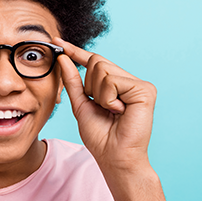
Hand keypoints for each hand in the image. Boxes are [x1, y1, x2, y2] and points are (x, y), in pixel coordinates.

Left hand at [55, 38, 156, 172]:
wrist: (115, 158)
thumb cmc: (101, 137)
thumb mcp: (81, 104)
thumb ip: (73, 81)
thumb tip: (63, 58)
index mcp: (117, 84)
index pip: (94, 62)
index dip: (75, 52)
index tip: (56, 42)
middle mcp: (130, 80)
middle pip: (97, 62)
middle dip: (90, 86)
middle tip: (103, 108)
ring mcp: (139, 84)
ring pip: (103, 70)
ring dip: (99, 95)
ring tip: (112, 111)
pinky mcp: (145, 89)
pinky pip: (113, 81)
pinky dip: (109, 99)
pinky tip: (119, 111)